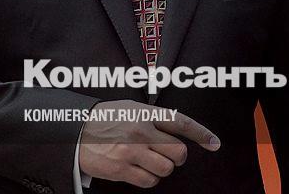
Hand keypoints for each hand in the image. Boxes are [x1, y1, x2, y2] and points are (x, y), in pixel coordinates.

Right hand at [79, 100, 219, 188]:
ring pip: (166, 169)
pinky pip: (148, 181)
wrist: (74, 129)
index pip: (181, 122)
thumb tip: (175, 127)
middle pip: (178, 152)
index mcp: (145, 113)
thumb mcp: (130, 107)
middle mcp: (141, 132)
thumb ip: (153, 116)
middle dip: (178, 157)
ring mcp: (131, 152)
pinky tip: (138, 170)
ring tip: (149, 162)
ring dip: (162, 169)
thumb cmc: (104, 118)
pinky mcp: (121, 169)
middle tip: (169, 155)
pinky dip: (148, 179)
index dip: (202, 134)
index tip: (214, 143)